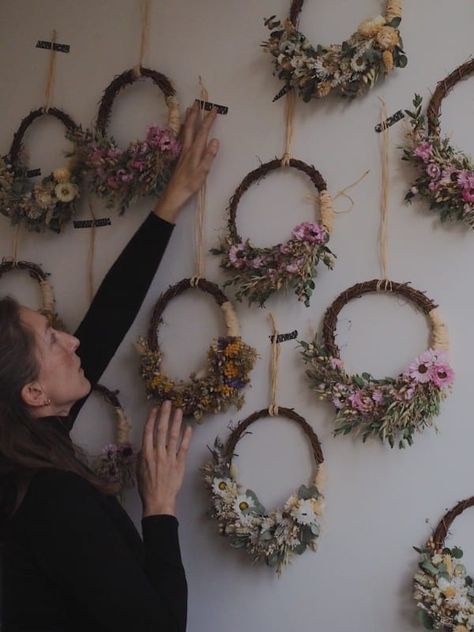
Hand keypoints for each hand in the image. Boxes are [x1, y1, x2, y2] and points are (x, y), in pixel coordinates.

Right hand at [137, 401, 192, 517]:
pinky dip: (187, 437)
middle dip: (164, 415)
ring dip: (176, 422)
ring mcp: (170, 457)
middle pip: (161, 430)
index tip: (155, 408)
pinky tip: (189, 428)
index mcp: (146, 454)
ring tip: (179, 410)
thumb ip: (142, 455)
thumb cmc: (147, 487)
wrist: (158, 500)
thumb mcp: (139, 469)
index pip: (148, 432)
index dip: (152, 419)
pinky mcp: (180, 463)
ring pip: (173, 436)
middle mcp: (158, 453)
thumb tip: (145, 445)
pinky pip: (184, 447)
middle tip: (167, 403)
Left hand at [154, 102, 218, 222]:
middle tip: (198, 103)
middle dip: (195, 115)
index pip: (202, 132)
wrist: (173, 195)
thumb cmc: (189, 186)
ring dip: (187, 120)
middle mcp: (187, 149)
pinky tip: (183, 131)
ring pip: (184, 132)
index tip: (214, 109)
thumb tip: (215, 141)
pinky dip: (183, 130)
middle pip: (190, 128)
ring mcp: (182, 153)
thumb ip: (208, 157)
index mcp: (194, 152)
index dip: (208, 120)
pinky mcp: (180, 158)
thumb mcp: (202, 173)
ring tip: (189, 110)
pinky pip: (182, 139)